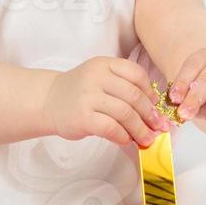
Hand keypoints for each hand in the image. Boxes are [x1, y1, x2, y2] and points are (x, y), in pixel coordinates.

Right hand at [44, 56, 170, 148]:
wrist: (48, 101)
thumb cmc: (80, 92)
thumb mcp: (100, 78)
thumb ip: (123, 88)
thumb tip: (153, 111)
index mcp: (104, 64)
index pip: (136, 74)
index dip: (150, 92)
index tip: (154, 106)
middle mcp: (96, 77)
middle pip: (133, 96)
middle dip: (149, 114)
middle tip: (157, 126)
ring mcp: (87, 97)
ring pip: (124, 113)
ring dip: (140, 129)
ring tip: (147, 138)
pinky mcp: (82, 118)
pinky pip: (110, 128)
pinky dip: (123, 136)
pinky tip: (126, 140)